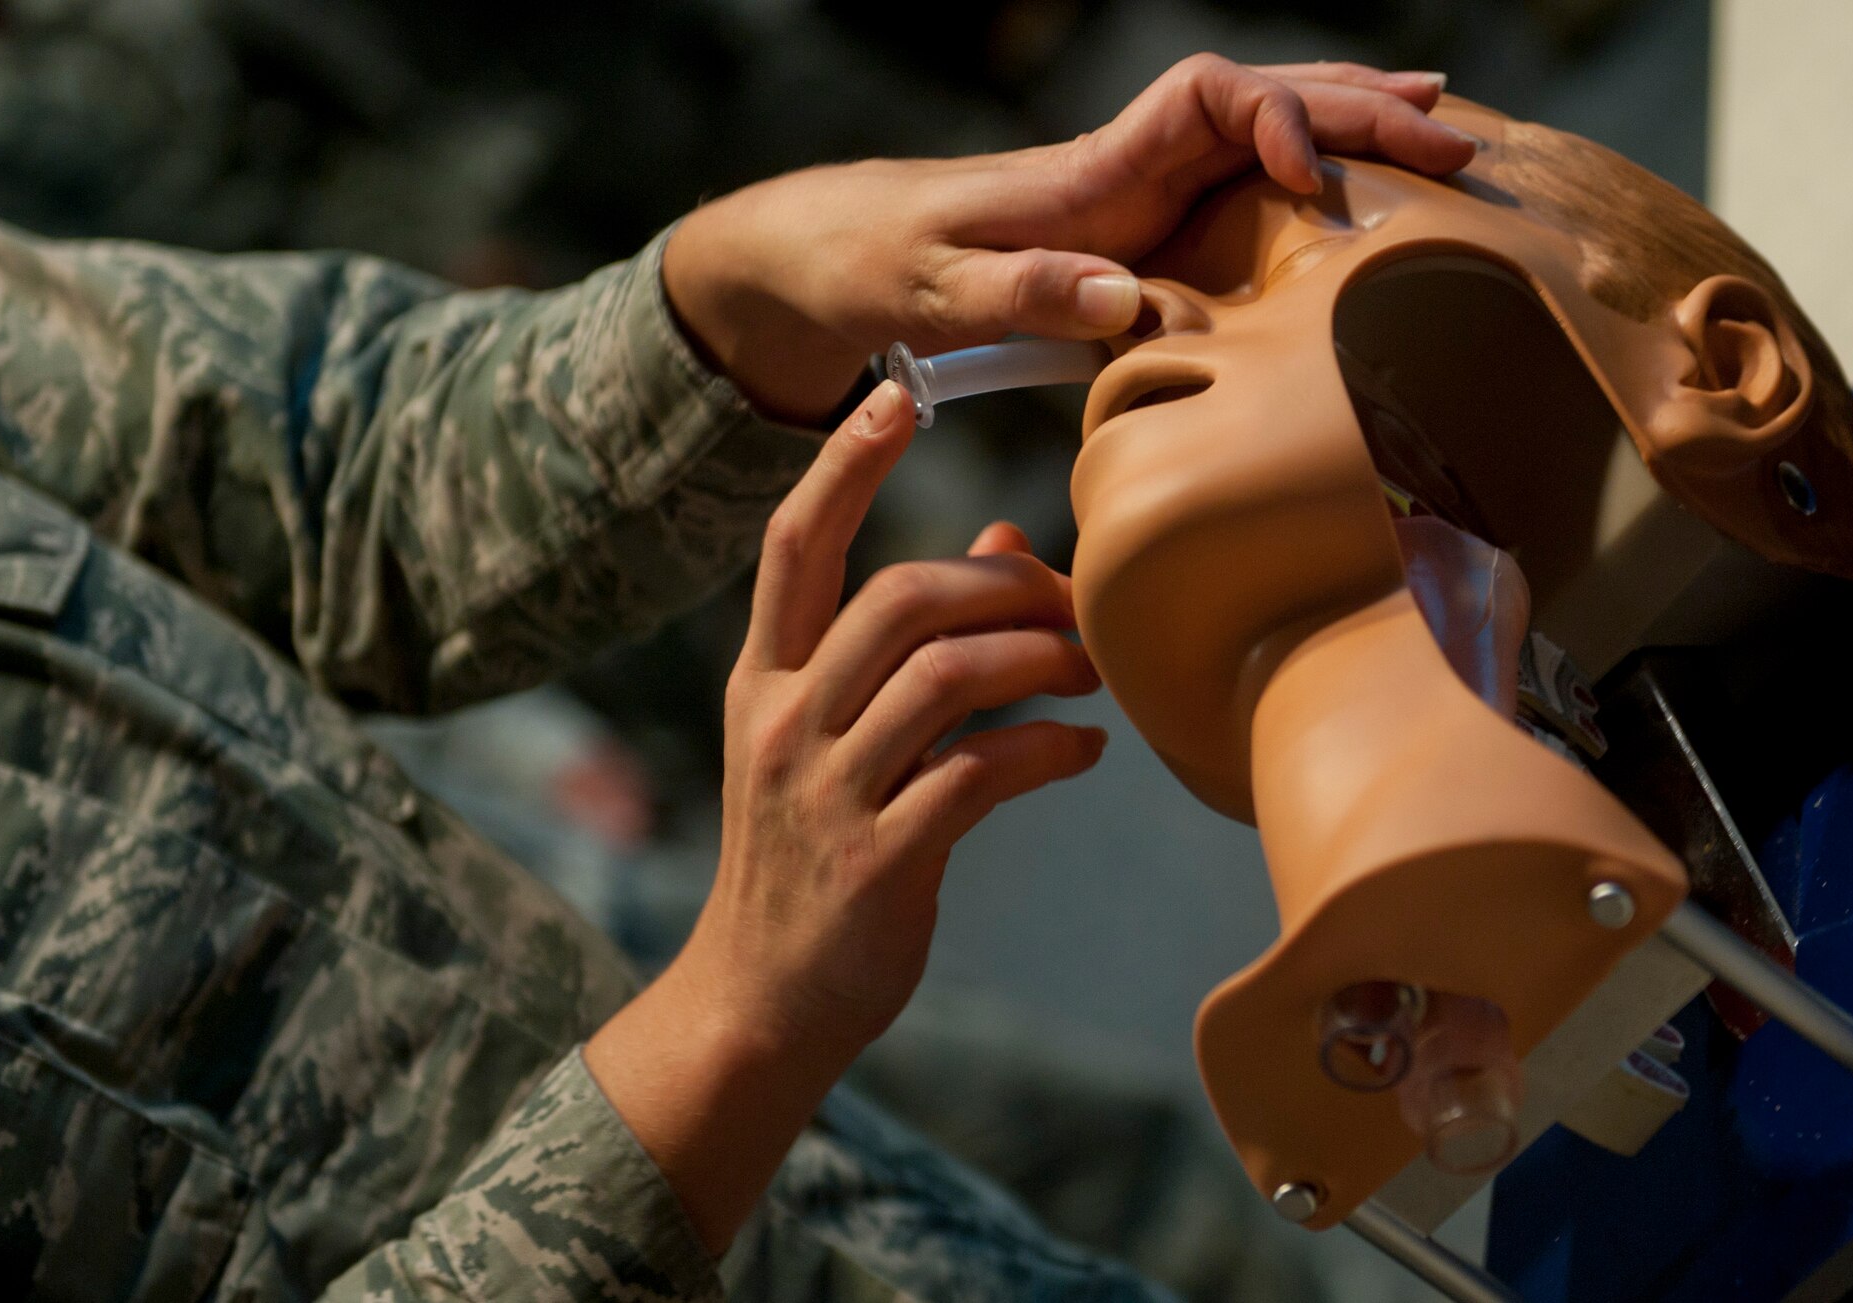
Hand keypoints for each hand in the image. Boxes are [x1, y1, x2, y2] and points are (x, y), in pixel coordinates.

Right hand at [586, 380, 1104, 1250]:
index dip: (842, 466)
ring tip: (1093, 673)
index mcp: (764, 680)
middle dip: (1001, 586)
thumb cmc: (810, 855)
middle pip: (897, 601)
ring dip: (1039, 661)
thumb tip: (1007, 543)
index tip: (897, 395)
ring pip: (943, 679)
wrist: (759, 1000)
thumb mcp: (830, 742)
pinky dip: (1047, 750)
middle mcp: (784, 723)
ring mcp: (825, 794)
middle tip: (1072, 603)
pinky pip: (978, 776)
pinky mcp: (877, 862)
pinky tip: (1083, 752)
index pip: (794, 547)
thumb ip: (908, 646)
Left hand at [664, 55, 1473, 422]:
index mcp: (1091, 170)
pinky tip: (1356, 185)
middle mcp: (1129, 166)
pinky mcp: (1140, 231)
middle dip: (1359, 109)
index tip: (1314, 177)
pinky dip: (1312, 172)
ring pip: (1266, 134)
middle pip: (1265, 102)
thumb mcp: (929, 292)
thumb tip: (1127, 298)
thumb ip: (1020, 295)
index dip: (1276, 117)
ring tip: (1444, 129)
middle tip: (1455, 135)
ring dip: (1352, 124)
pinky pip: (1243, 188)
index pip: (1210, 99)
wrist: (835, 255)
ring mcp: (1141, 195)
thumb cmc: (875, 266)